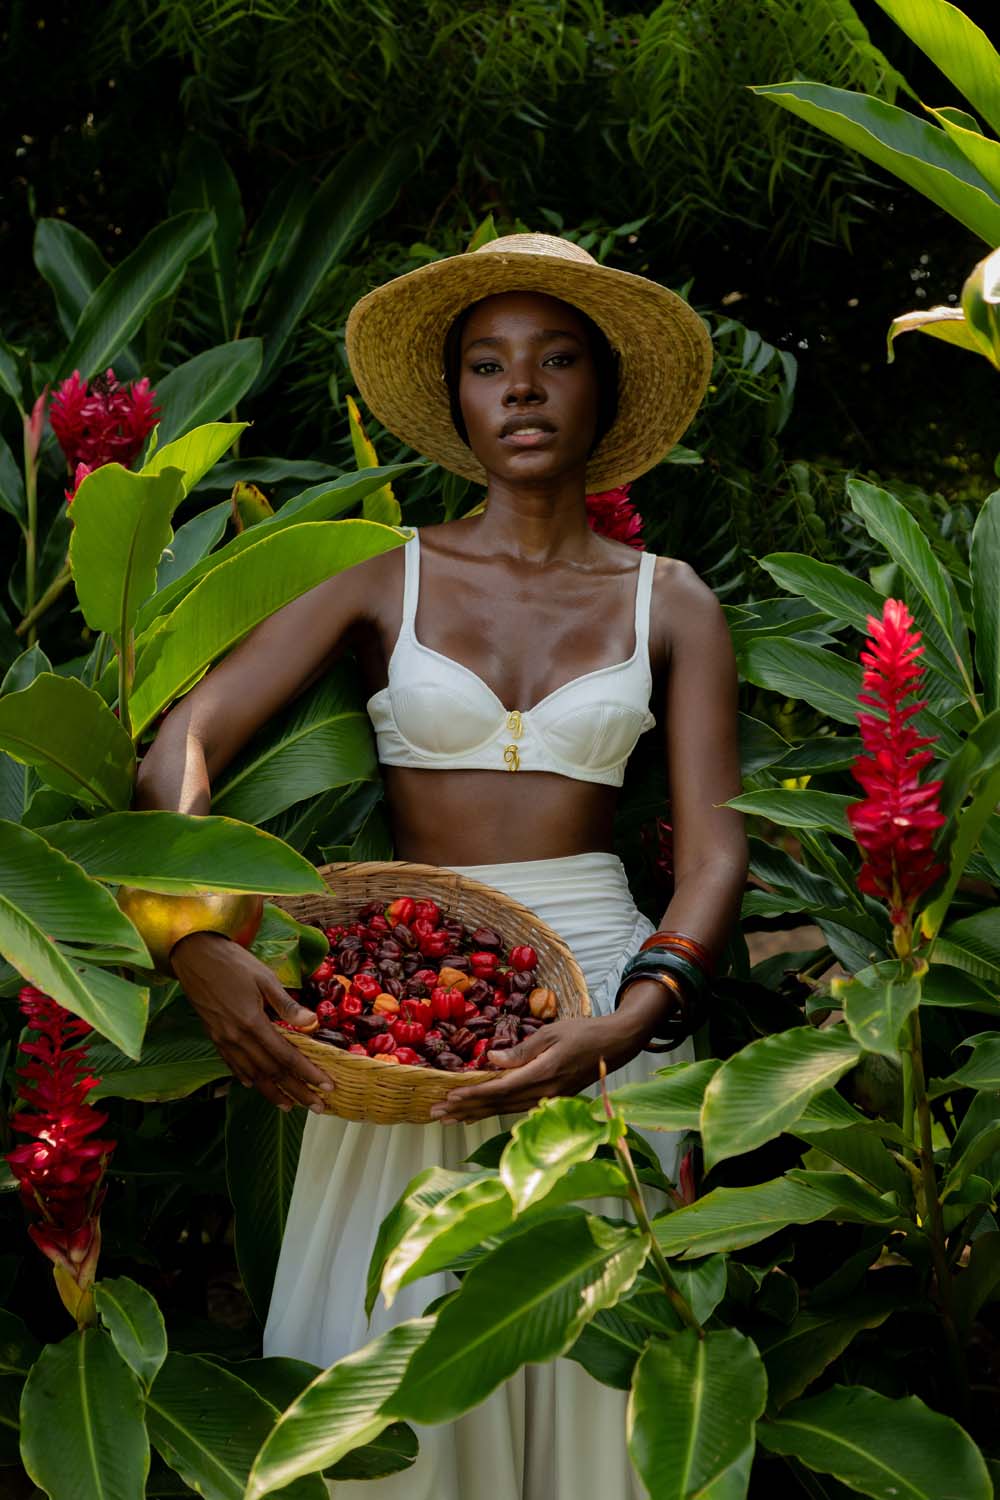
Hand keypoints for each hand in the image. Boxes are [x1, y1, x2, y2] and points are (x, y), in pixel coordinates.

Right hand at [170, 931, 333, 1113]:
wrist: (193, 955)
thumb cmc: (233, 962)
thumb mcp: (264, 977)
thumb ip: (287, 1005)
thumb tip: (313, 1023)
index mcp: (252, 1022)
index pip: (286, 1056)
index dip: (308, 1074)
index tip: (327, 1086)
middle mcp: (236, 1037)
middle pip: (271, 1072)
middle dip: (296, 1091)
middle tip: (317, 1106)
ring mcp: (222, 1039)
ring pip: (251, 1074)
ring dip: (272, 1092)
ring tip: (290, 1105)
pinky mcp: (213, 1036)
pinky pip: (232, 1064)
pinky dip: (246, 1077)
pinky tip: (255, 1085)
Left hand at [428, 1011, 645, 1124]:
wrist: (615, 1045)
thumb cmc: (584, 1032)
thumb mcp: (550, 1032)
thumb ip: (520, 1049)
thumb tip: (490, 1059)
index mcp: (543, 1073)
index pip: (500, 1089)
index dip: (472, 1095)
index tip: (448, 1098)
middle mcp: (544, 1093)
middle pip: (498, 1105)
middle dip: (466, 1109)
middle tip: (436, 1113)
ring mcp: (549, 1099)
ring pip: (505, 1110)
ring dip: (476, 1114)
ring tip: (450, 1118)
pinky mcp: (552, 1099)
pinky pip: (517, 1108)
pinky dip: (495, 1111)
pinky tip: (480, 1113)